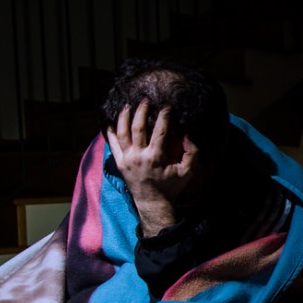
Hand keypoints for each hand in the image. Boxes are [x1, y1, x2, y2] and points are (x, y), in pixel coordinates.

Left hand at [105, 99, 198, 234]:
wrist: (153, 203)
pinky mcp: (119, 162)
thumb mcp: (188, 171)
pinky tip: (112, 121)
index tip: (167, 106)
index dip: (164, 115)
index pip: (160, 130)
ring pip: (122, 132)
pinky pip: (112, 143)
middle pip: (138, 126)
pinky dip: (110, 131)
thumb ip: (192, 152)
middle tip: (146, 99)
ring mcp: (126, 159)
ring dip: (124, 116)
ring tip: (128, 105)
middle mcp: (138, 156)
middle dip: (142, 110)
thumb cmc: (172, 186)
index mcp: (156, 157)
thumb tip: (187, 134)